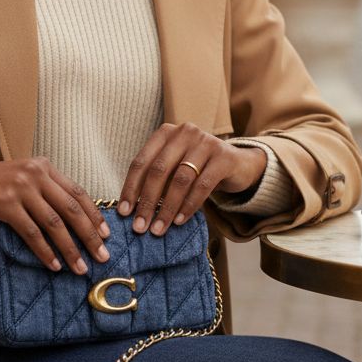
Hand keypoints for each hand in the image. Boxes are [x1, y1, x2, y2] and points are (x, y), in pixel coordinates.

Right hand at [0, 158, 110, 274]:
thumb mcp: (21, 179)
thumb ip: (44, 191)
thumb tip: (72, 220)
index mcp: (43, 166)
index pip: (77, 192)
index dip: (94, 215)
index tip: (106, 235)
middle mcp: (34, 173)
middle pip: (71, 209)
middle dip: (90, 235)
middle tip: (102, 256)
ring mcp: (19, 188)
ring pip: (54, 224)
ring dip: (70, 249)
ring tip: (80, 267)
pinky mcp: (4, 204)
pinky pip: (31, 232)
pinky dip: (45, 251)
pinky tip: (54, 265)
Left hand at [117, 123, 266, 235]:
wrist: (237, 165)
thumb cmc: (197, 169)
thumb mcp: (174, 169)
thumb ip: (155, 181)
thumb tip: (132, 211)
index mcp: (165, 133)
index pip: (141, 162)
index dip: (131, 188)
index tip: (124, 213)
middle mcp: (184, 132)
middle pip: (159, 170)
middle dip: (147, 201)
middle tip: (140, 226)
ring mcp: (206, 142)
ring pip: (180, 179)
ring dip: (167, 208)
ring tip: (159, 228)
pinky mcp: (224, 157)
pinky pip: (202, 185)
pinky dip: (189, 205)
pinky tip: (180, 221)